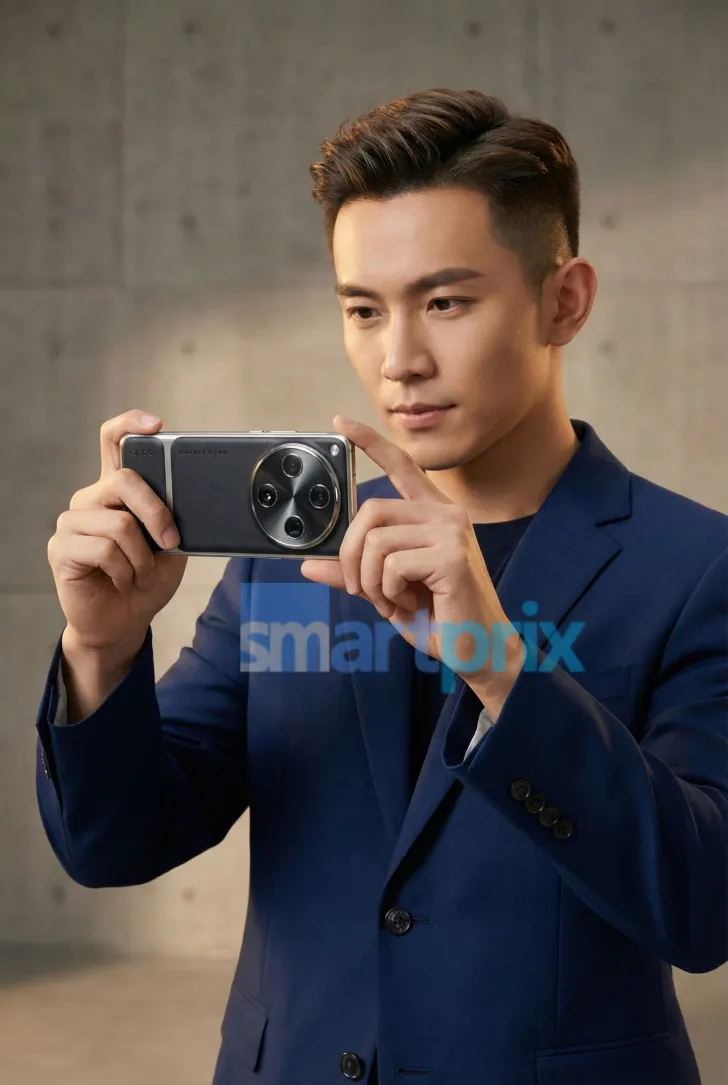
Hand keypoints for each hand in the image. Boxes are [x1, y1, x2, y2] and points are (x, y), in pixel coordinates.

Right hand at [47, 409, 187, 653]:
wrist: (122, 622)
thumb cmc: (145, 581)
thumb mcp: (171, 547)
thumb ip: (173, 519)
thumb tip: (187, 503)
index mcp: (116, 491)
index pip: (113, 441)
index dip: (131, 424)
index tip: (157, 426)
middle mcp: (90, 499)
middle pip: (123, 480)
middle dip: (156, 512)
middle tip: (170, 541)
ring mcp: (72, 522)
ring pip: (119, 524)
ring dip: (141, 558)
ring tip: (139, 573)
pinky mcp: (61, 549)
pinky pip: (103, 550)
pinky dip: (124, 571)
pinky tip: (121, 581)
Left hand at [300, 416, 524, 712]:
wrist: (478, 650)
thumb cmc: (438, 618)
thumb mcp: (386, 590)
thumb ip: (353, 572)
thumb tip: (308, 564)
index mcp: (433, 514)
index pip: (401, 466)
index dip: (370, 443)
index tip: (340, 424)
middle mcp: (446, 514)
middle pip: (371, 511)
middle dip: (351, 555)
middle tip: (360, 589)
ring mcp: (451, 532)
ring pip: (376, 541)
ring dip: (370, 581)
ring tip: (391, 602)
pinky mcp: (451, 557)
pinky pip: (391, 565)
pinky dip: (388, 592)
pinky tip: (409, 605)